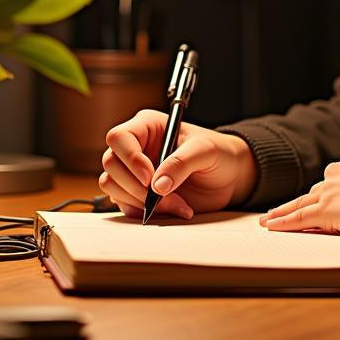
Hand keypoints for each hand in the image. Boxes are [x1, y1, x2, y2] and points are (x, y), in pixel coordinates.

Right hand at [100, 110, 258, 219]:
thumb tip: (157, 185)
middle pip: (111, 164)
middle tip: (165, 194)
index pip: (119, 137)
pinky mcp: (137, 193)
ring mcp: (133, 171)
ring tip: (176, 203)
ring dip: (142, 201)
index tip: (150, 178)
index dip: (130, 158)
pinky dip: (145, 212)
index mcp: (148, 126)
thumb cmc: (219, 153)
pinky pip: (124, 205)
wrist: (228, 177)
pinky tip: (174, 209)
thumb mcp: (206, 151)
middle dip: (136, 185)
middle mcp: (136, 147)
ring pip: (113, 186)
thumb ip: (182, 162)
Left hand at [259, 145, 339, 237]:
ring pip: (303, 201)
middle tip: (306, 207)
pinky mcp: (325, 210)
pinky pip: (298, 217)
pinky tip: (269, 225)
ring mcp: (331, 189)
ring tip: (271, 218)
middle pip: (323, 185)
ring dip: (285, 209)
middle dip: (315, 197)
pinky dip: (283, 222)